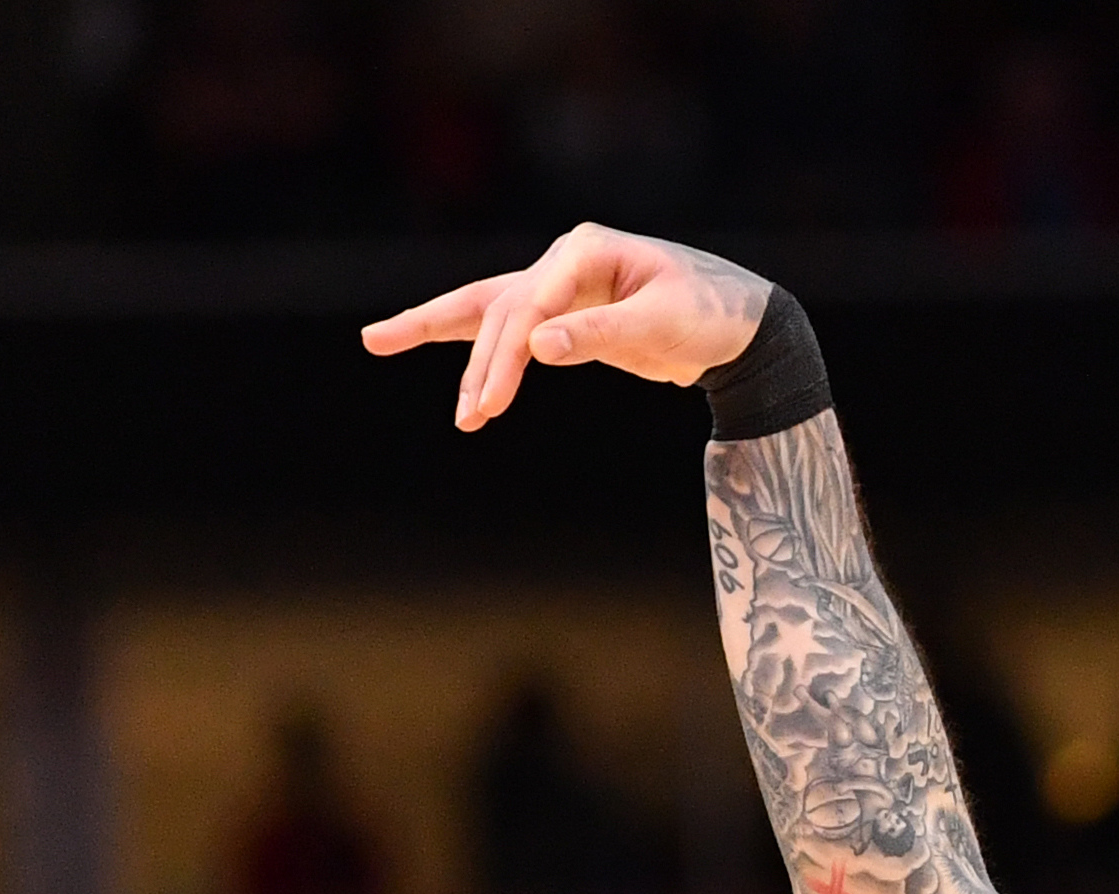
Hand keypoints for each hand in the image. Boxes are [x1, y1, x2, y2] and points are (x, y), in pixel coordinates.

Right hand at [363, 223, 770, 431]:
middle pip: (497, 308)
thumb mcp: (664, 325)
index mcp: (585, 252)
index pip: (528, 308)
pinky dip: (476, 346)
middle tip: (465, 416)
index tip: (492, 403)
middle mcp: (564, 262)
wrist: (740, 322)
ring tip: (377, 340)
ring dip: (445, 337)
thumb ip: (602, 334)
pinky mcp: (566, 315)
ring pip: (489, 310)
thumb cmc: (710, 314)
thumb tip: (538, 348)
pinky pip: (509, 328)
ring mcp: (561, 286)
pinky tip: (434, 351)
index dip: (505, 358)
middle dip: (475, 363)